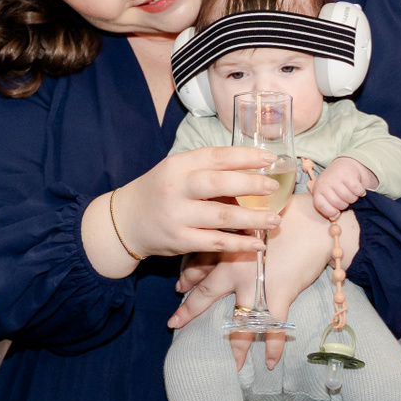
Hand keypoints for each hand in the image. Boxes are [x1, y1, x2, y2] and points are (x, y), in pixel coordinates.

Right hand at [106, 146, 285, 260]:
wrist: (125, 221)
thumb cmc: (160, 192)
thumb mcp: (176, 172)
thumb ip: (206, 170)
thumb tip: (252, 171)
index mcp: (178, 165)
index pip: (216, 156)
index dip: (245, 156)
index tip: (269, 158)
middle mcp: (176, 188)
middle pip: (219, 183)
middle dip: (251, 184)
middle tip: (274, 187)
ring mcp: (177, 216)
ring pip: (221, 217)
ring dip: (252, 219)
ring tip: (275, 219)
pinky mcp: (179, 240)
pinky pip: (214, 243)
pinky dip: (239, 244)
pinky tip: (258, 243)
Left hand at [171, 194, 358, 368]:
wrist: (315, 221)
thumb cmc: (288, 211)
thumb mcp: (254, 214)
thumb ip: (238, 224)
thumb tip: (228, 226)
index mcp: (228, 244)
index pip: (199, 263)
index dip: (188, 277)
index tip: (179, 286)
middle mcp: (235, 267)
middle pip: (206, 294)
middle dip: (189, 310)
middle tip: (174, 323)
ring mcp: (255, 285)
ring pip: (238, 320)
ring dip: (235, 342)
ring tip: (232, 363)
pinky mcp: (278, 296)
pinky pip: (272, 328)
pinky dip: (272, 347)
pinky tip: (269, 362)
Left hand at [309, 157, 376, 219]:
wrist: (342, 167)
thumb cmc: (334, 186)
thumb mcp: (327, 196)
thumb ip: (329, 208)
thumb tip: (334, 218)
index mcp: (318, 191)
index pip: (322, 206)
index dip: (331, 212)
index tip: (336, 211)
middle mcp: (325, 183)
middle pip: (339, 204)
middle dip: (345, 204)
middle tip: (345, 199)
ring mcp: (336, 178)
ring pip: (349, 198)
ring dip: (354, 198)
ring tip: (351, 193)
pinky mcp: (348, 174)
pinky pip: (357, 190)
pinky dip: (360, 192)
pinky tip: (358, 190)